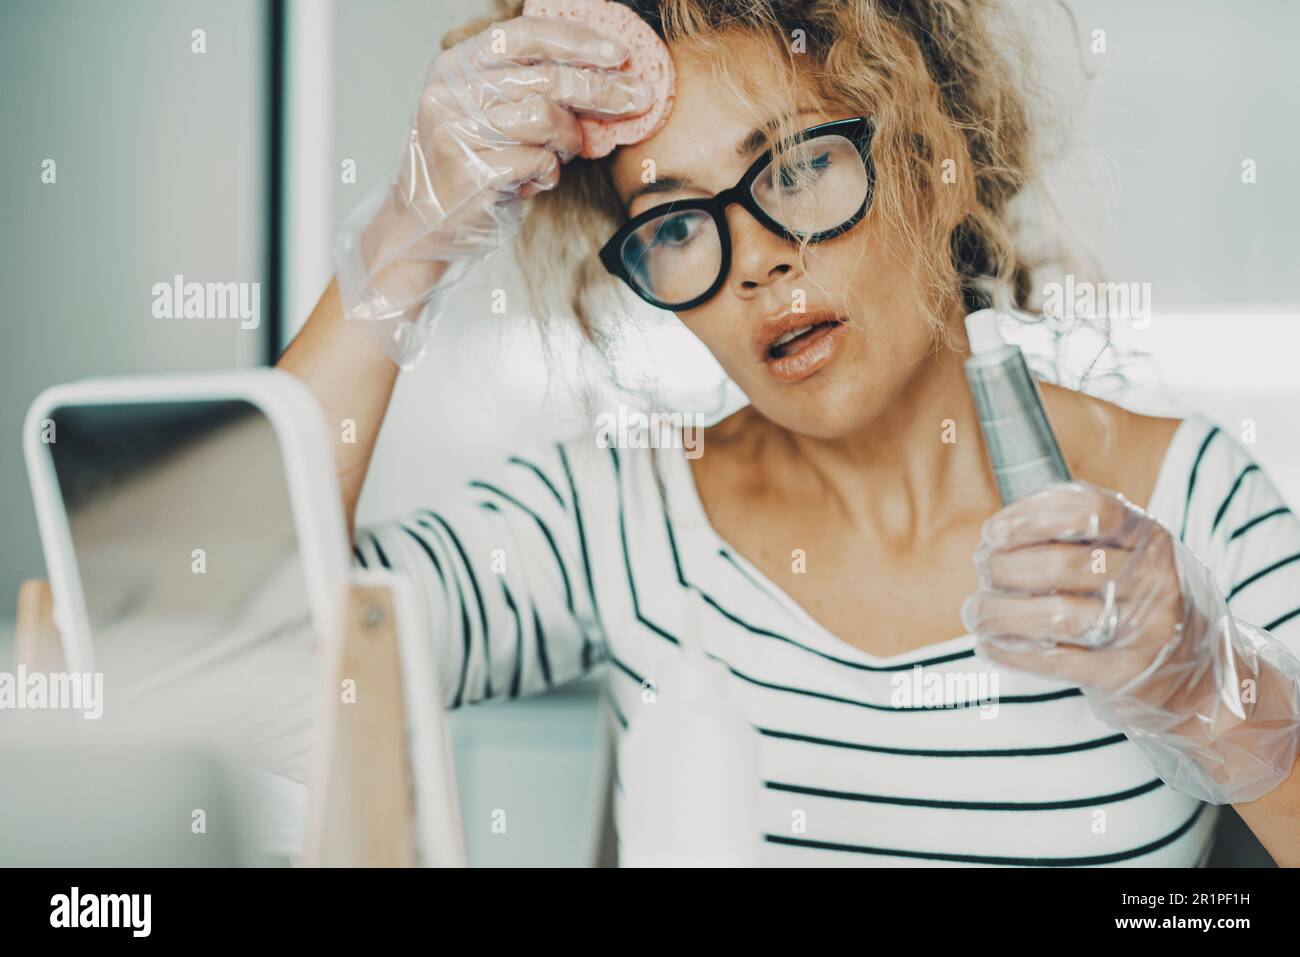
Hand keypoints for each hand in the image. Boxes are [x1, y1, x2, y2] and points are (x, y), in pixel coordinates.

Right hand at [334, 15, 653, 362]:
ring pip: (544, 118)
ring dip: (568, 140)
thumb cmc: (470, 166)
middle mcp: (452, 93)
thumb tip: (605, 71)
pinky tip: (533, 180)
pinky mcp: (472, 173)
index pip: (523, 35)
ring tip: (561, 154)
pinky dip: (548, 174)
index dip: (575, 40)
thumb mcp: (490, 114)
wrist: (424, 225)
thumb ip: (528, 87)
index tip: (617, 51)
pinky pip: (538, 162)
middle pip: (544, 78)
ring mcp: (457, 133)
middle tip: (638, 97)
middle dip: (601, 89)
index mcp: (457, 67)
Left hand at [961, 481, 1299, 803]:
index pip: (1088, 509)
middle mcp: (1151, 579)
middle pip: (1060, 564)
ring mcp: (1142, 629)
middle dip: (1003, 568)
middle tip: (983, 574)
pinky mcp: (1123, 674)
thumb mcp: (1127, 553)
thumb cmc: (1140, 602)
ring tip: (977, 613)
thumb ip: (1075, 534)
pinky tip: (991, 646)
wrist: (1200, 674)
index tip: (995, 532)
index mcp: (1147, 536)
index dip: (1030, 517)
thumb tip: (996, 535)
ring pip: (1053, 614)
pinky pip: (1053, 660)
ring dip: (997, 614)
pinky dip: (1010, 652)